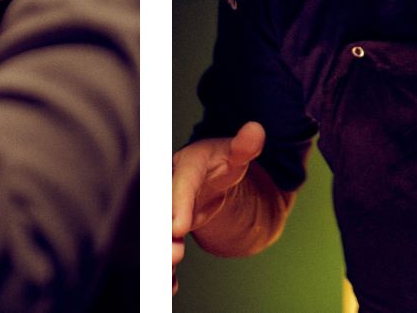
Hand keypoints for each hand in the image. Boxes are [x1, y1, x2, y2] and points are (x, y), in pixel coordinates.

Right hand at [170, 121, 264, 293]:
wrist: (208, 175)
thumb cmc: (218, 161)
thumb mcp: (233, 153)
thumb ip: (243, 146)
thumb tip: (256, 130)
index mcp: (183, 166)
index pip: (180, 184)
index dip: (177, 205)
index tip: (178, 227)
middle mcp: (169, 189)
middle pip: (161, 212)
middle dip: (162, 235)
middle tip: (172, 253)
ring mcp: (167, 211)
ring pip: (159, 233)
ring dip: (162, 254)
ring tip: (169, 274)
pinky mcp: (170, 229)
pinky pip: (166, 247)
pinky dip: (167, 267)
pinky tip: (170, 286)